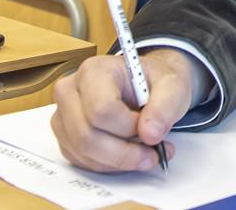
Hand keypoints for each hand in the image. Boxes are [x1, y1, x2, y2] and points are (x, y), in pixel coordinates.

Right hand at [51, 47, 201, 171]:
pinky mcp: (65, 137)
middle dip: (124, 152)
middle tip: (152, 155)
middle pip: (87, 136)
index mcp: (94, 71)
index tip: (150, 129)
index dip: (128, 127)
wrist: (145, 86)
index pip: (101, 109)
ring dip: (119, 161)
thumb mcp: (172, 86)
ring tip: (146, 153)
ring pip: (84, 152)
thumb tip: (150, 134)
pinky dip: (110, 164)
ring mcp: (63, 116)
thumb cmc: (153, 82)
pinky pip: (82, 160)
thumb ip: (165, 107)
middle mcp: (71, 91)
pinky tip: (129, 153)